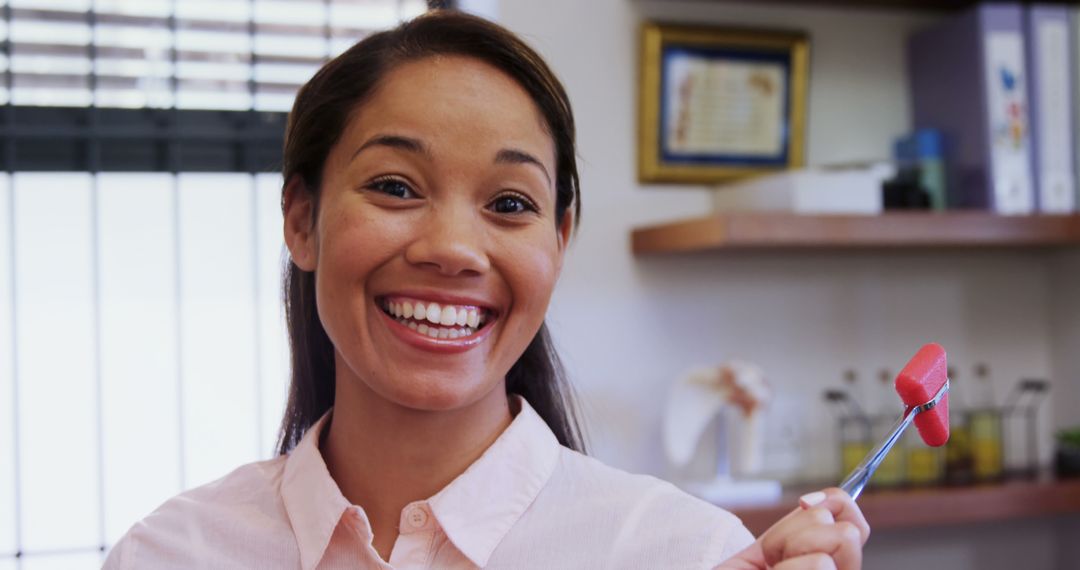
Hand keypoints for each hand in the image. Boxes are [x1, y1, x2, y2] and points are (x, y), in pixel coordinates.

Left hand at [717, 487, 869, 568]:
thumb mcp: (769, 549)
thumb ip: (798, 528)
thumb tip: (817, 502)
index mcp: (829, 566)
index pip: (857, 526)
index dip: (838, 502)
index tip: (805, 503)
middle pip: (851, 531)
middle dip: (802, 532)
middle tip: (774, 558)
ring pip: (839, 539)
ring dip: (789, 547)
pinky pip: (820, 563)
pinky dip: (787, 566)